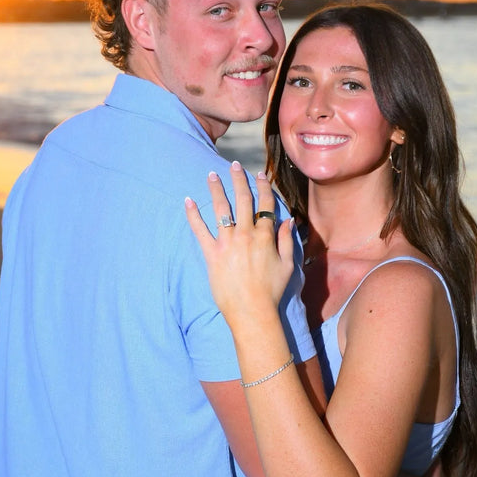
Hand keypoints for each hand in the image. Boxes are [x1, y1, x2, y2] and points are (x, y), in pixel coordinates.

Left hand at [185, 162, 294, 329]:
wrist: (252, 311)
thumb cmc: (272, 290)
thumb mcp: (287, 265)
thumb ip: (288, 241)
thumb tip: (289, 221)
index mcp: (265, 236)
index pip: (265, 204)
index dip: (263, 187)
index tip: (260, 174)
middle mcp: (246, 234)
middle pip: (243, 200)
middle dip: (239, 180)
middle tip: (234, 165)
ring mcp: (227, 243)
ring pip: (221, 209)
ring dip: (216, 189)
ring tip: (211, 175)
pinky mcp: (212, 254)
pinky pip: (200, 231)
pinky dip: (193, 215)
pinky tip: (188, 201)